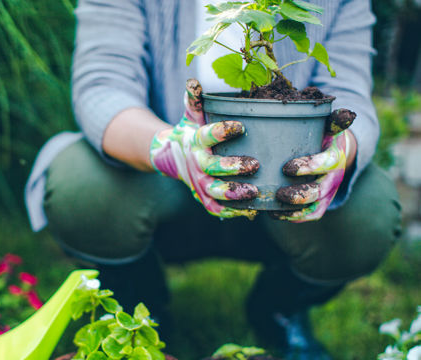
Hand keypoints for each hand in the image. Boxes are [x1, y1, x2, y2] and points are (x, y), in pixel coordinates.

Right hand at [149, 79, 259, 218]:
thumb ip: (195, 100)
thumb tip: (193, 81)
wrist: (172, 157)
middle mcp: (196, 164)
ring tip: (255, 191)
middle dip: (232, 167)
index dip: (223, 131)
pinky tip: (251, 211)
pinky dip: (232, 212)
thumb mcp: (192, 115)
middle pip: (212, 168)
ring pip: (215, 192)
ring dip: (234, 193)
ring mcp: (200, 183)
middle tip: (254, 164)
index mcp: (196, 141)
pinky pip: (217, 208)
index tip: (241, 126)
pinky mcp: (204, 197)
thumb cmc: (191, 132)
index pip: (208, 135)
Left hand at [273, 109, 356, 221]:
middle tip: (279, 193)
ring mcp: (327, 193)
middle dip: (300, 194)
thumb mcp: (329, 125)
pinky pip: (310, 215)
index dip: (309, 167)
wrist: (336, 150)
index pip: (327, 163)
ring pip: (315, 207)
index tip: (287, 168)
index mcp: (335, 156)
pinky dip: (293, 217)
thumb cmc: (324, 135)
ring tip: (275, 205)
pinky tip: (274, 214)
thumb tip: (346, 113)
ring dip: (295, 210)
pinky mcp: (321, 203)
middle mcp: (333, 177)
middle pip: (320, 191)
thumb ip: (333, 120)